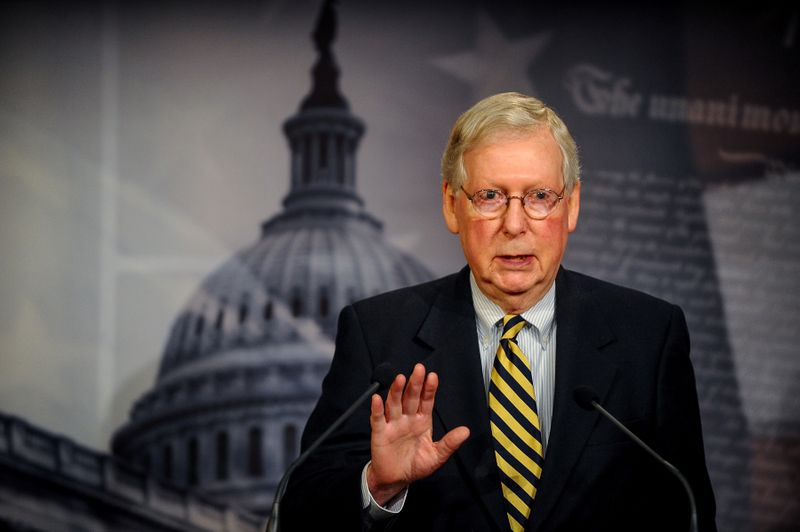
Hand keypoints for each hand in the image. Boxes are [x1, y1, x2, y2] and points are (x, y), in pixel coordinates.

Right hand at [366, 363, 469, 504]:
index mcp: (422, 422)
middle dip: (415, 383)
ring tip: (400, 378)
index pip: (426, 401)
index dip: (429, 389)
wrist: (396, 480)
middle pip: (411, 398)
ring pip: (394, 404)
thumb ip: (449, 443)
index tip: (433, 377)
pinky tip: (377, 399)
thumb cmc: (416, 465)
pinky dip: (377, 409)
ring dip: (396, 391)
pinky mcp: (380, 433)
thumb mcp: (436, 456)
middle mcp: (407, 419)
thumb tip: (466, 431)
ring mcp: (393, 424)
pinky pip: (378, 419)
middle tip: (419, 369)